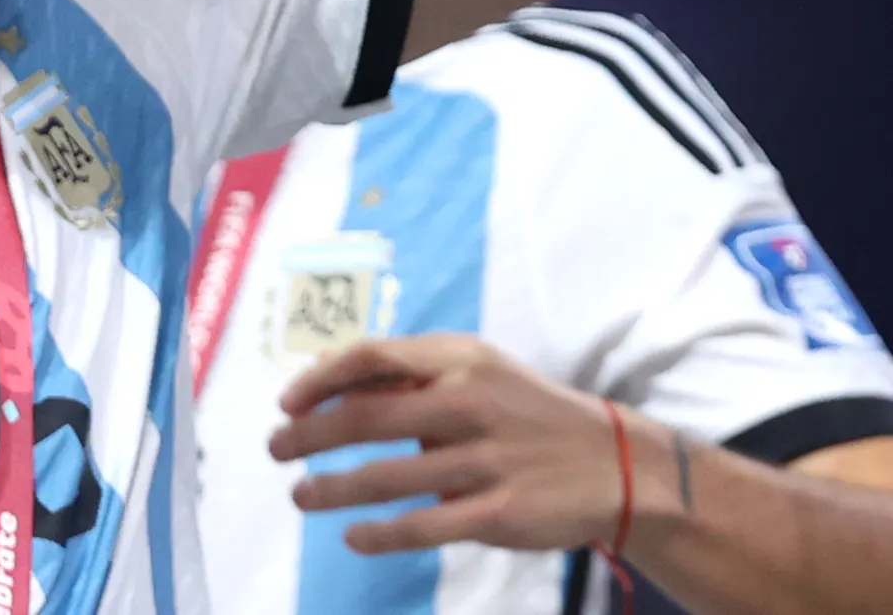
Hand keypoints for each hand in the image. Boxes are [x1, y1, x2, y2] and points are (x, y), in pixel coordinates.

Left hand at [271, 335, 628, 555]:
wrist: (615, 464)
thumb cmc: (531, 417)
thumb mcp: (484, 375)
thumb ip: (419, 380)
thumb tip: (335, 388)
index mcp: (465, 360)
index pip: (374, 357)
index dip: (321, 378)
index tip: (287, 400)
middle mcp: (471, 402)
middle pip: (365, 416)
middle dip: (308, 434)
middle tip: (277, 449)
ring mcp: (484, 460)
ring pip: (382, 477)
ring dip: (328, 489)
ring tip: (301, 495)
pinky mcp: (496, 512)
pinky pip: (419, 526)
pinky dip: (376, 533)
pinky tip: (353, 536)